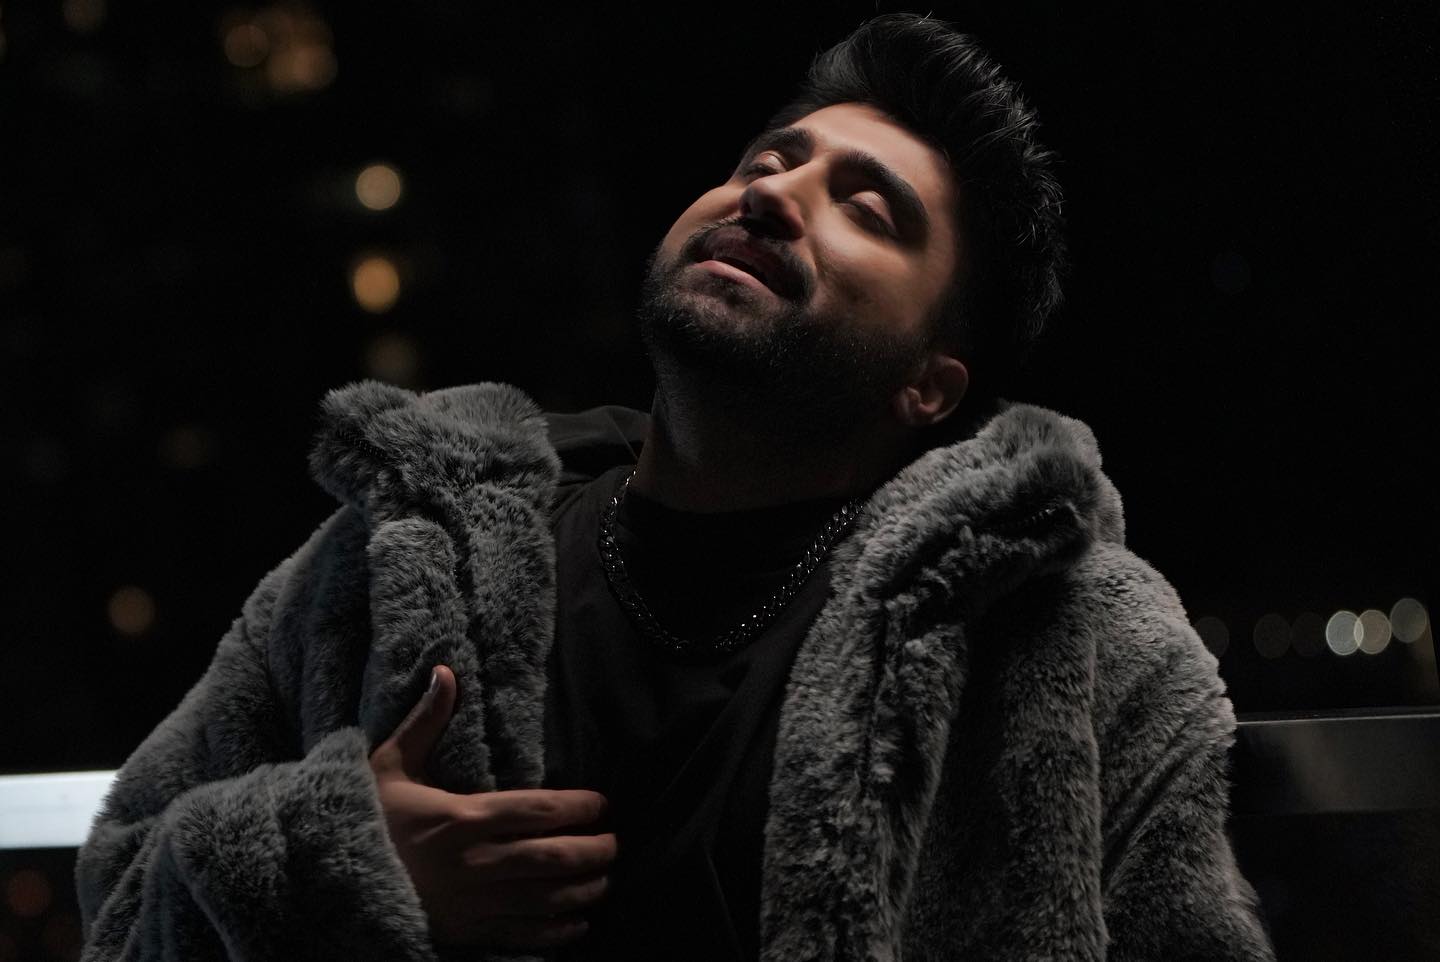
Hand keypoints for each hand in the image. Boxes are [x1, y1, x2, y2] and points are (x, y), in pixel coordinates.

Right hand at [368, 664, 616, 949]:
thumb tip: (446, 671)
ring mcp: (474, 903)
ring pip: (547, 898)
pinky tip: (578, 923)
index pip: (538, 810)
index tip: (601, 803)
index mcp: (463, 817)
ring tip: (605, 879)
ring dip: (585, 889)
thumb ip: (426, 721)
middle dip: (594, 851)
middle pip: (554, 857)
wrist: (326, 882)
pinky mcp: (467, 934)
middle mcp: (476, 862)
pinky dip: (558, 932)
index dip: (579, 807)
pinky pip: (524, 937)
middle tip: (616, 843)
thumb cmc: (365, 819)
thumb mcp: (389, 766)